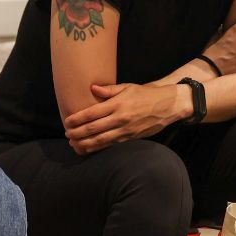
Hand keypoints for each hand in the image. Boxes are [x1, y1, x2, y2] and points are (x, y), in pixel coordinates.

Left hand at [63, 82, 188, 154]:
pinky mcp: (130, 138)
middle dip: (77, 133)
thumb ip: (109, 89)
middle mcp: (120, 118)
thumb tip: (92, 88)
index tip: (67, 121)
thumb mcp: (128, 87)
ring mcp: (125, 130)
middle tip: (67, 134)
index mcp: (118, 104)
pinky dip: (97, 148)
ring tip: (74, 144)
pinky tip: (88, 148)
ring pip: (100, 140)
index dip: (77, 119)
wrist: (168, 106)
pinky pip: (110, 144)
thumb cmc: (146, 95)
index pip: (92, 113)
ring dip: (85, 143)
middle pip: (93, 128)